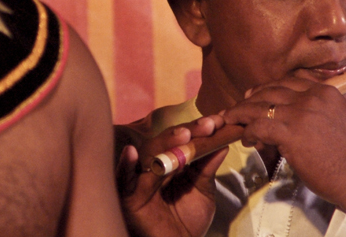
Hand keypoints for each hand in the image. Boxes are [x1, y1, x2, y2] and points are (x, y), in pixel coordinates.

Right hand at [116, 116, 226, 236]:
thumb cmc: (187, 224)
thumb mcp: (202, 191)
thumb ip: (207, 168)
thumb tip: (221, 144)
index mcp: (168, 164)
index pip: (180, 141)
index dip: (197, 129)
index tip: (217, 121)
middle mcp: (151, 167)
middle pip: (164, 143)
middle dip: (185, 132)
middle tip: (207, 125)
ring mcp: (138, 181)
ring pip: (148, 156)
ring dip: (165, 143)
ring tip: (184, 135)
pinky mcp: (128, 197)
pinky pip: (124, 180)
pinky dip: (125, 166)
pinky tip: (130, 153)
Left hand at [222, 78, 345, 210]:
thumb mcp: (340, 119)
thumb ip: (318, 110)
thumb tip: (295, 114)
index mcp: (325, 92)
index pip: (288, 82)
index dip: (268, 89)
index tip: (256, 95)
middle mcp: (311, 97)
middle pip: (270, 91)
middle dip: (251, 99)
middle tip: (239, 109)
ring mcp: (299, 113)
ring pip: (259, 106)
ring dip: (241, 114)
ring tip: (232, 121)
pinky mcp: (290, 133)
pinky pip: (259, 126)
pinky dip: (248, 132)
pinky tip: (246, 140)